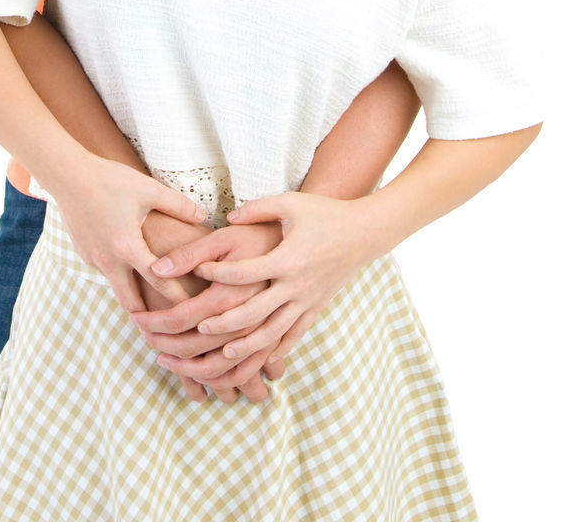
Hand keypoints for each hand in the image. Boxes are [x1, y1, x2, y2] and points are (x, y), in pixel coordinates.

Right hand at [53, 156, 207, 313]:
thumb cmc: (110, 180)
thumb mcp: (149, 189)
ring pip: (116, 286)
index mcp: (128, 247)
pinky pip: (105, 271)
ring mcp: (93, 259)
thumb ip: (178, 205)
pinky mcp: (83, 253)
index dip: (176, 297)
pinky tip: (130, 265)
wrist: (68, 175)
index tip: (190, 310)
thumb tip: (201, 217)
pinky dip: (119, 274)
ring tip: (152, 297)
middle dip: (148, 314)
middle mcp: (108, 260)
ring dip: (133, 293)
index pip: (158, 281)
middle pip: (130, 303)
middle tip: (167, 319)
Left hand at [132, 221, 286, 397]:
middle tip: (148, 345)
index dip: (157, 321)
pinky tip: (220, 369)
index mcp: (237, 288)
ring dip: (200, 370)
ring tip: (173, 365)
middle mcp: (256, 312)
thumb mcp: (229, 233)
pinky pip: (264, 359)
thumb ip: (192, 252)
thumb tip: (156, 268)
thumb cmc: (274, 227)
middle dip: (171, 350)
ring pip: (235, 363)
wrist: (339, 229)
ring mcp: (279, 323)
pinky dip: (239, 371)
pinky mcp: (297, 326)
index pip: (186, 315)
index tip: (135, 320)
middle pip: (206, 346)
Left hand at [159, 193, 380, 362]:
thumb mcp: (291, 203)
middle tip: (199, 328)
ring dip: (248, 346)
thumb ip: (257, 209)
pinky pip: (295, 336)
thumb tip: (228, 216)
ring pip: (274, 333)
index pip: (243, 273)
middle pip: (254, 313)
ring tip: (225, 352)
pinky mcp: (316, 309)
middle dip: (225, 324)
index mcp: (287, 259)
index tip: (198, 271)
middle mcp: (296, 286)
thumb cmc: (324, 213)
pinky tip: (260, 359)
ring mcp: (308, 301)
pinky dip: (277, 350)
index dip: (217, 273)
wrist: (365, 232)